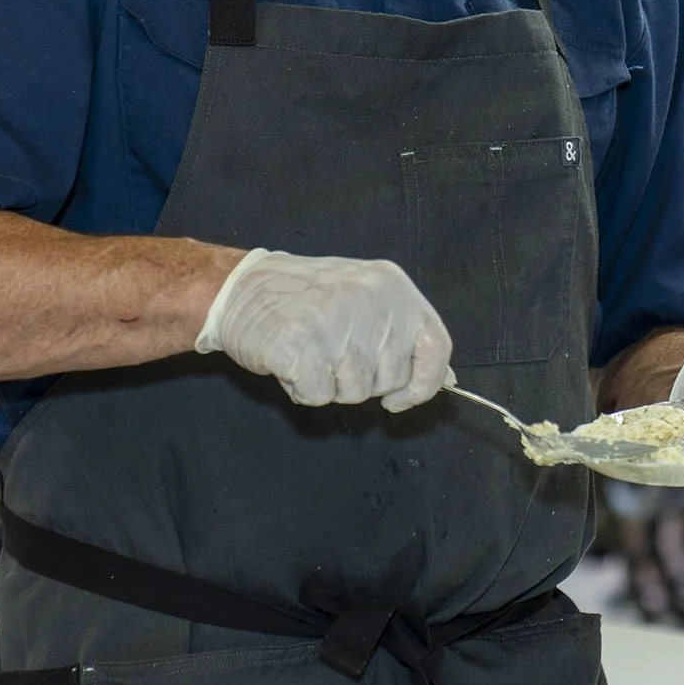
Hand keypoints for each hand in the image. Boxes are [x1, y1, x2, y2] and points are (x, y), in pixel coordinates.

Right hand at [197, 249, 451, 411]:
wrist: (239, 288)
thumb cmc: (304, 299)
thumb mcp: (364, 299)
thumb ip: (402, 334)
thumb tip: (444, 378)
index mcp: (392, 286)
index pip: (435, 345)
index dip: (423, 383)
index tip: (400, 398)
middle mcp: (370, 299)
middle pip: (392, 379)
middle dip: (363, 383)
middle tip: (331, 354)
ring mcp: (335, 321)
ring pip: (355, 392)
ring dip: (329, 385)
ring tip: (307, 352)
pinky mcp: (301, 344)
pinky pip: (318, 396)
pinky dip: (302, 389)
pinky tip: (289, 360)